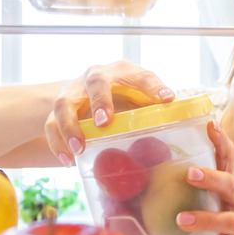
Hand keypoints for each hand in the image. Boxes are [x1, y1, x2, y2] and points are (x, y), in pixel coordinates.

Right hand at [44, 60, 174, 166]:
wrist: (80, 94)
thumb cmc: (119, 100)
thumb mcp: (137, 100)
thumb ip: (154, 111)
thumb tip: (183, 126)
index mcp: (123, 72)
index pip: (140, 75)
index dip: (153, 86)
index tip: (167, 99)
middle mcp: (95, 77)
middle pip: (95, 81)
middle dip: (100, 101)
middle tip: (105, 122)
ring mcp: (73, 92)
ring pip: (64, 104)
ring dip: (71, 127)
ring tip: (79, 149)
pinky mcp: (55, 109)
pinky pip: (50, 125)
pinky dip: (57, 144)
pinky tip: (68, 162)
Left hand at [172, 120, 233, 234]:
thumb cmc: (206, 217)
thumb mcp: (198, 197)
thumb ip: (178, 184)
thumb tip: (134, 168)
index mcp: (229, 182)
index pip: (228, 157)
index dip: (221, 141)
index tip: (210, 123)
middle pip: (231, 184)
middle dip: (212, 178)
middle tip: (189, 174)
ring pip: (228, 220)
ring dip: (204, 219)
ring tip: (180, 219)